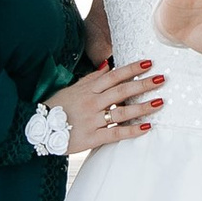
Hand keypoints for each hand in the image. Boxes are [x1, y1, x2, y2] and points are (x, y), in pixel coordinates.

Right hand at [47, 57, 162, 153]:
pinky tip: (147, 127)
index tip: (149, 63)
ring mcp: (92, 120)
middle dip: (142, 84)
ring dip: (142, 107)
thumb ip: (91, 78)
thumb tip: (107, 65)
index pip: (114, 76)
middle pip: (121, 91)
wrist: (39, 127)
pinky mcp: (92, 137)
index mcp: (88, 89)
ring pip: (121, 112)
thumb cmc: (57, 106)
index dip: (131, 69)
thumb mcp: (72, 88)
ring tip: (159, 102)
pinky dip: (131, 130)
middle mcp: (92, 103)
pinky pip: (115, 133)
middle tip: (162, 78)